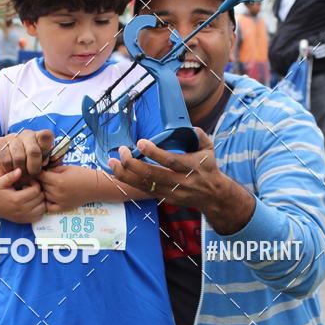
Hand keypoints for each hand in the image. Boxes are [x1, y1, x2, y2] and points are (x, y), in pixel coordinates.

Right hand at [0, 129, 53, 185]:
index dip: (46, 150)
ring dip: (21, 171)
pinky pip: (6, 160)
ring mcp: (13, 137)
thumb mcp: (45, 164)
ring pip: (19, 157)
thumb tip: (56, 158)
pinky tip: (12, 172)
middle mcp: (27, 134)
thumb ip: (52, 162)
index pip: (46, 136)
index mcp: (41, 136)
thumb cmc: (33, 165)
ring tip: (22, 176)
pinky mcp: (0, 142)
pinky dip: (9, 170)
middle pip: (33, 151)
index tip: (44, 163)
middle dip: (34, 168)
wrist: (11, 164)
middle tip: (32, 175)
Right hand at [0, 168, 46, 222]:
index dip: (35, 184)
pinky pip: (40, 216)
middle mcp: (22, 210)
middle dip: (38, 191)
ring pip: (43, 207)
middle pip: (41, 198)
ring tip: (32, 196)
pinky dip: (40, 209)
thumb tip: (20, 170)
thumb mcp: (1, 182)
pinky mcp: (25, 221)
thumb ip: (11, 176)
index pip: (36, 190)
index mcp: (16, 199)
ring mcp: (24, 217)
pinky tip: (33, 203)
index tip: (30, 182)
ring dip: (41, 200)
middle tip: (30, 188)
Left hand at [38, 164, 98, 212]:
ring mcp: (59, 201)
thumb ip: (53, 170)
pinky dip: (47, 203)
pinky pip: (48, 208)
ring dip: (45, 191)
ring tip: (51, 186)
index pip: (40, 176)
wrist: (95, 186)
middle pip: (41, 186)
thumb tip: (41, 171)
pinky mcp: (63, 208)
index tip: (40, 171)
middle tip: (47, 178)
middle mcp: (57, 192)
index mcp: (58, 180)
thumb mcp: (66, 167)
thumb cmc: (82, 174)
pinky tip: (51, 197)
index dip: (39, 172)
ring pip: (44, 196)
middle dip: (42, 181)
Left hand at [109, 129, 255, 233]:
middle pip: (153, 175)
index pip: (171, 161)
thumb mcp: (209, 148)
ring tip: (112, 162)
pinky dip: (129, 182)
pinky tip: (117, 173)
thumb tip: (187, 126)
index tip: (140, 143)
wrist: (212, 195)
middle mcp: (181, 181)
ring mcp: (171, 192)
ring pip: (144, 184)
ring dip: (125, 174)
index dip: (154, 153)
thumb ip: (199, 135)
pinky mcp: (164, 198)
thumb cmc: (208, 167)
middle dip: (133, 163)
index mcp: (192, 167)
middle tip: (122, 151)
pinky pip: (143, 190)